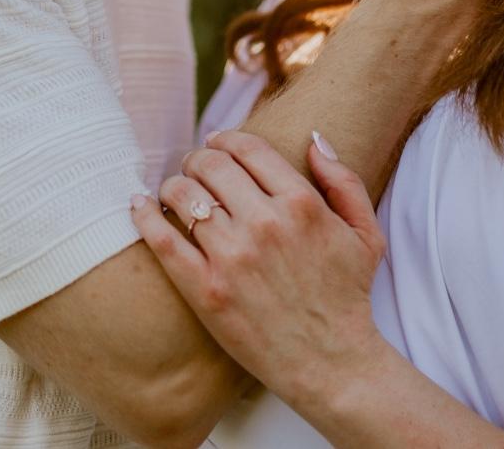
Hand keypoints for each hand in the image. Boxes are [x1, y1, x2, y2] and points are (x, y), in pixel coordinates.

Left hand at [131, 130, 388, 413]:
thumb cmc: (348, 297)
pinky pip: (164, 242)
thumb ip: (343, 181)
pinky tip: (139, 205)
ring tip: (174, 191)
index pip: (247, 149)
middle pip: (211, 165)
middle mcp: (264, 224)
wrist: (333, 364)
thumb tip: (315, 140)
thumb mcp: (364, 233)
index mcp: (301, 204)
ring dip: (173, 185)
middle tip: (194, 167)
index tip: (217, 143)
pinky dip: (146, 216)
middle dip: (198, 159)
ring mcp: (233, 258)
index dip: (226, 139)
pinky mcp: (207, 291)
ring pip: (184, 196)